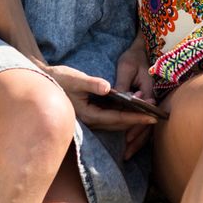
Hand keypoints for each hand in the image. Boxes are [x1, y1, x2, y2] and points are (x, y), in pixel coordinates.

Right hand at [40, 61, 158, 134]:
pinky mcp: (92, 113)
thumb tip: (108, 88)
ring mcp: (91, 119)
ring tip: (148, 111)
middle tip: (156, 115)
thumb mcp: (76, 79)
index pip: (117, 119)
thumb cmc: (61, 80)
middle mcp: (91, 121)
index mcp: (88, 114)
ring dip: (131, 117)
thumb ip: (92, 84)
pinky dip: (123, 114)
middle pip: (119, 124)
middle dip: (137, 120)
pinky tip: (132, 107)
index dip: (135, 118)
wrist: (46, 82)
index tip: (151, 117)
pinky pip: (111, 117)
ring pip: (116, 122)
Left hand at [114, 32, 157, 158]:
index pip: (144, 113)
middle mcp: (151, 98)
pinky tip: (130, 142)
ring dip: (138, 140)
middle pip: (147, 123)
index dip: (136, 126)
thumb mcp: (126, 67)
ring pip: (146, 125)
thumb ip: (122, 84)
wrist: (142, 50)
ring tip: (127, 154)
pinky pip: (142, 120)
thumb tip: (117, 99)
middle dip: (137, 140)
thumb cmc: (133, 57)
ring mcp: (149, 102)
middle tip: (126, 154)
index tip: (127, 138)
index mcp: (148, 90)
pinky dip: (137, 133)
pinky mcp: (144, 103)